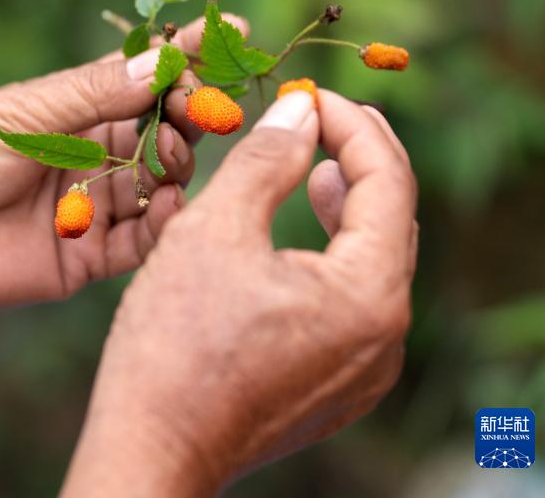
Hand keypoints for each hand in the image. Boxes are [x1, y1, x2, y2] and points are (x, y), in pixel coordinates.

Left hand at [0, 15, 250, 311]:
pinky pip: (141, 242)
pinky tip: (173, 205)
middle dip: (190, 113)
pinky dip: (165, 225)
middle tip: (200, 105)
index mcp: (75, 111)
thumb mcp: (20, 113)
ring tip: (177, 152)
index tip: (233, 31)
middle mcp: (92, 156)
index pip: (144, 79)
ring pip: (161, 185)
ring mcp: (93, 207)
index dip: (188, 56)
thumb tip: (162, 63)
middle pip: (163, 131)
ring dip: (180, 165)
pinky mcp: (87, 256)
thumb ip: (91, 95)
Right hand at [63, 89, 417, 494]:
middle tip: (323, 120)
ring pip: (374, 264)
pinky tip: (300, 243)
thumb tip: (299, 114)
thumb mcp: (215, 230)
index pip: (387, 181)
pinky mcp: (336, 386)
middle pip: (392, 222)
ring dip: (348, 210)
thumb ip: (265, 162)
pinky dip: (334, 259)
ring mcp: (364, 368)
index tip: (310, 97)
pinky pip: (354, 304)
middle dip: (358, 161)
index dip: (353, 126)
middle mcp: (384, 335)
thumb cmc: (175, 342)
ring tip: (320, 172)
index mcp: (369, 293)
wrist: (152, 446)